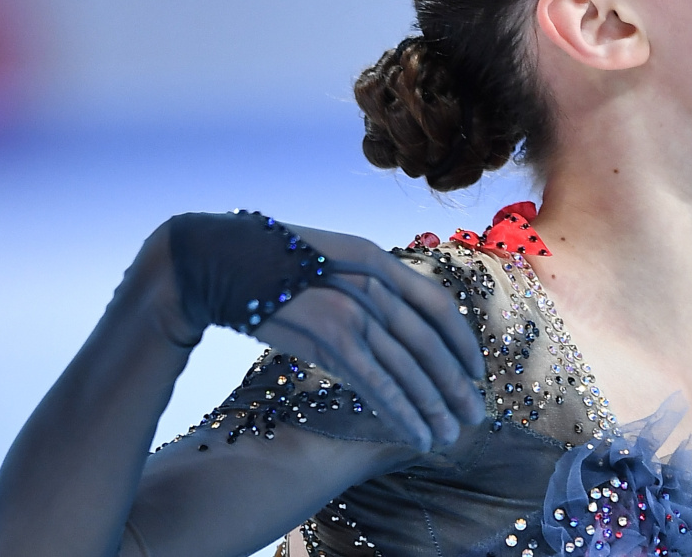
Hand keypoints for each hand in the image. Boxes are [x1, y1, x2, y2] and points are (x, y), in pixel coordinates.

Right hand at [146, 211, 485, 451]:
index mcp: (376, 258)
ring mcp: (353, 307)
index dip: (461, 339)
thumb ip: (364, 287)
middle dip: (455, 383)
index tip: (475, 369)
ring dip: (434, 406)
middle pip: (429, 341)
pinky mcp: (330, 336)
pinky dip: (403, 412)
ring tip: (450, 435)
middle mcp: (372, 280)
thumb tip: (391, 328)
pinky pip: (378, 383)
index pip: (436, 302)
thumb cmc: (268, 265)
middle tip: (474, 414)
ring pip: (408, 368)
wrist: (216, 259)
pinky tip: (418, 434)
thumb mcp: (328, 263)